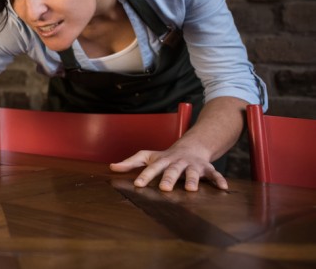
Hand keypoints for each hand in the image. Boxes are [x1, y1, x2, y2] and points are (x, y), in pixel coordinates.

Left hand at [109, 146, 227, 191]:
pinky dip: (219, 180)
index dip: (145, 176)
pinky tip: (224, 188)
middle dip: (168, 179)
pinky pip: (214, 174)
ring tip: (191, 189)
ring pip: (193, 173)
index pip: (152, 168)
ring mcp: (193, 165)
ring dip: (192, 180)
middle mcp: (178, 162)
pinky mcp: (207, 169)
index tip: (138, 185)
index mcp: (163, 161)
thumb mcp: (147, 156)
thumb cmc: (165, 156)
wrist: (191, 146)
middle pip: (172, 171)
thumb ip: (131, 163)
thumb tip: (111, 167)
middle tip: (164, 188)